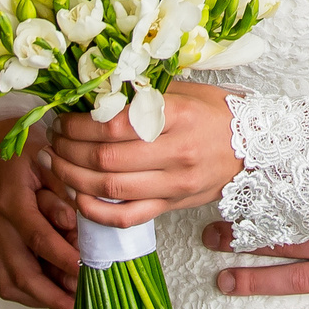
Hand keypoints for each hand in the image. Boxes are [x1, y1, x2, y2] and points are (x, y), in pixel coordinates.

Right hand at [0, 115, 79, 308]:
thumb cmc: (26, 153)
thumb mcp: (48, 159)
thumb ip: (62, 190)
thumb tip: (74, 223)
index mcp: (12, 201)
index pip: (38, 238)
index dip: (62, 259)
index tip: (87, 273)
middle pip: (20, 273)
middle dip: (52, 296)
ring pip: (11, 283)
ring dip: (42, 300)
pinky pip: (6, 280)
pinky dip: (29, 294)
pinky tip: (54, 297)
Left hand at [47, 82, 242, 228]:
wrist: (255, 148)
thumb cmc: (215, 114)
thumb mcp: (183, 92)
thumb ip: (142, 94)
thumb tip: (92, 92)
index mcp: (177, 117)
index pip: (114, 124)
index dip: (79, 124)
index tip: (63, 118)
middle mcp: (176, 153)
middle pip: (106, 159)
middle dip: (68, 150)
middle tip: (53, 139)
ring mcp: (174, 184)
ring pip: (109, 189)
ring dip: (72, 177)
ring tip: (55, 163)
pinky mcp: (172, 206)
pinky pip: (126, 217)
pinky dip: (95, 211)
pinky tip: (77, 197)